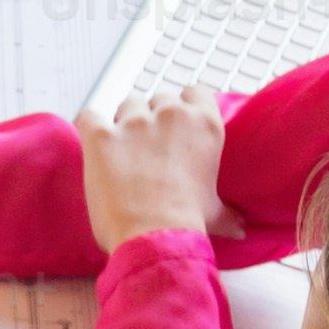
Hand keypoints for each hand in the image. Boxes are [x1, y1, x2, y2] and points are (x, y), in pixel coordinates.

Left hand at [76, 88, 235, 255]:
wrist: (154, 236)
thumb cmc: (186, 223)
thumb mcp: (214, 213)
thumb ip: (227, 213)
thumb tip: (240, 227)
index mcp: (205, 126)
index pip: (195, 92)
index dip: (183, 106)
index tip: (177, 123)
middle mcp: (171, 115)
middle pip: (158, 98)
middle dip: (153, 117)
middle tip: (148, 145)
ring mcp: (135, 122)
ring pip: (127, 104)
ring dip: (123, 121)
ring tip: (121, 149)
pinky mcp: (102, 135)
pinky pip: (89, 116)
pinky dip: (89, 126)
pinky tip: (92, 144)